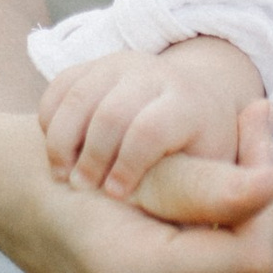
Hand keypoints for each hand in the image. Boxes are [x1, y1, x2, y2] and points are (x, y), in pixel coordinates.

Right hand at [0, 101, 272, 272]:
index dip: (267, 196)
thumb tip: (270, 187)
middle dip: (250, 206)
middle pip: (243, 270)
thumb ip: (205, 184)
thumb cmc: (57, 158)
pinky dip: (206, 257)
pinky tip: (183, 221)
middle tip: (245, 131)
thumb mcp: (130, 158)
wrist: (2, 188)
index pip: (249, 257)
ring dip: (230, 230)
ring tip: (205, 177)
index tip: (259, 129)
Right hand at [39, 36, 265, 199]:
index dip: (130, 163)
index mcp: (188, 104)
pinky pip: (58, 91)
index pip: (151, 128)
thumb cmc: (196, 155)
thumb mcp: (210, 171)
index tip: (117, 196)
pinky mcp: (88, 65)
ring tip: (67, 180)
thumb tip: (222, 207)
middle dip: (94, 157)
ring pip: (78, 99)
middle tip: (87, 192)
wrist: (183, 105)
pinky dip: (49, 125)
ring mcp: (118, 64)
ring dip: (64, 145)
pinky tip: (58, 158)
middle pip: (111, 113)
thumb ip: (212, 192)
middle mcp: (154, 74)